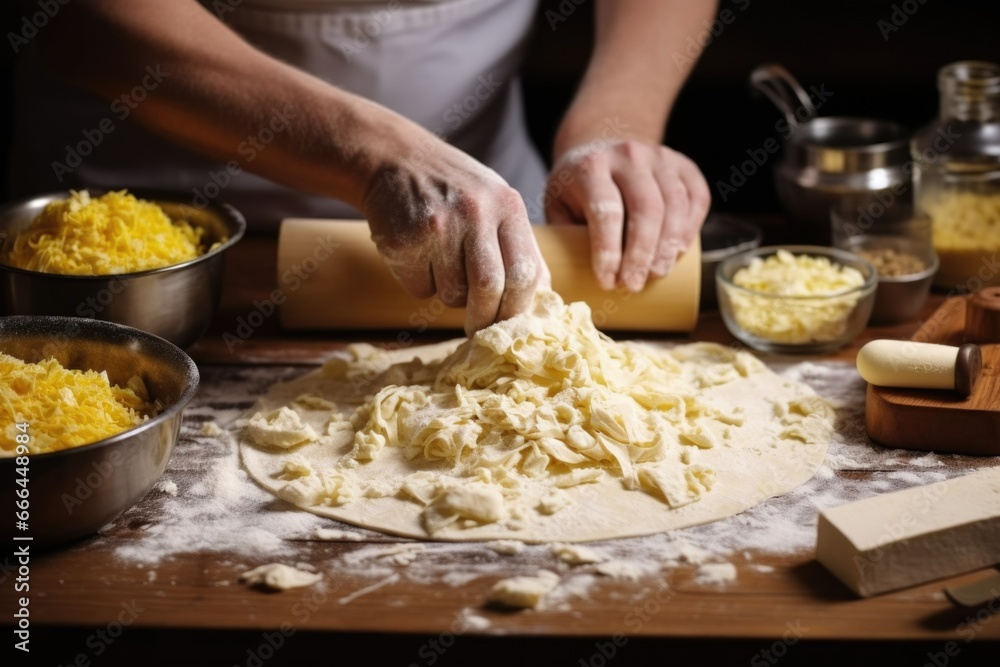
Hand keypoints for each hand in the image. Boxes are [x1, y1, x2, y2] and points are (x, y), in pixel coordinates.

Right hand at [362, 139, 549, 336]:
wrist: (394, 159)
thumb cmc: (455, 190)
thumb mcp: (496, 203)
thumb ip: (520, 247)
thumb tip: (542, 300)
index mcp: (507, 205)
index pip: (525, 273)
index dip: (518, 308)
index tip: (511, 324)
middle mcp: (475, 212)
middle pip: (489, 288)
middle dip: (485, 319)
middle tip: (479, 329)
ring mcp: (438, 226)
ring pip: (452, 294)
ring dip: (449, 294)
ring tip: (441, 263)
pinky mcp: (404, 240)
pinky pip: (420, 289)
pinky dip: (422, 285)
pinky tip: (417, 255)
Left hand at [545, 140, 708, 291]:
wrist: (601, 149)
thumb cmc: (577, 190)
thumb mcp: (558, 207)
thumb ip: (564, 238)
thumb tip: (573, 283)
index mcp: (590, 166)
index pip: (606, 211)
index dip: (608, 251)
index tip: (607, 282)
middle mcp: (627, 155)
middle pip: (645, 209)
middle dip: (641, 255)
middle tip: (632, 285)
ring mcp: (659, 156)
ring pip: (674, 204)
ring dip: (668, 246)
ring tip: (656, 274)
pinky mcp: (683, 164)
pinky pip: (696, 197)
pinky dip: (691, 227)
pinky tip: (678, 251)